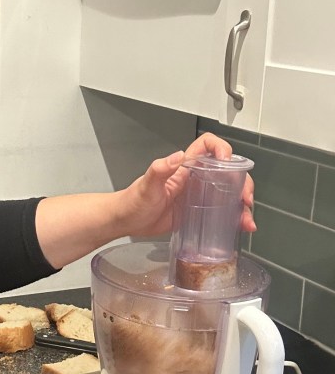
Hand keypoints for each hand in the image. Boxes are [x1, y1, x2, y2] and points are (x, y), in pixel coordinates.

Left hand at [118, 132, 255, 238]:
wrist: (126, 222)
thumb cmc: (133, 202)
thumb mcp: (146, 185)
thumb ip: (159, 169)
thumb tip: (177, 156)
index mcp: (184, 167)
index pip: (207, 146)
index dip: (221, 148)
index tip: (228, 162)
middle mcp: (194, 179)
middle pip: (227, 171)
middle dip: (242, 182)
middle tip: (244, 198)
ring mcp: (198, 196)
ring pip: (228, 193)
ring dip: (242, 204)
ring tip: (246, 220)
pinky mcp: (198, 212)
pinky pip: (221, 211)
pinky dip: (234, 218)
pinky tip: (240, 227)